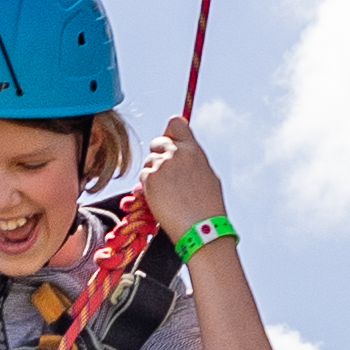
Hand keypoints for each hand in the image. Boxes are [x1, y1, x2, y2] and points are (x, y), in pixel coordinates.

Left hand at [137, 116, 228, 242]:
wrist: (201, 226)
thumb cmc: (207, 206)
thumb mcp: (207, 174)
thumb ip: (191, 160)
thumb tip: (182, 154)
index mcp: (193, 149)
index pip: (175, 123)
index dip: (170, 132)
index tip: (170, 143)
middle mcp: (177, 153)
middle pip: (158, 142)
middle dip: (158, 155)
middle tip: (165, 174)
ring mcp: (162, 165)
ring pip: (149, 161)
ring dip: (153, 173)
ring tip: (166, 191)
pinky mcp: (150, 179)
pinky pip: (142, 177)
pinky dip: (147, 187)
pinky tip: (159, 199)